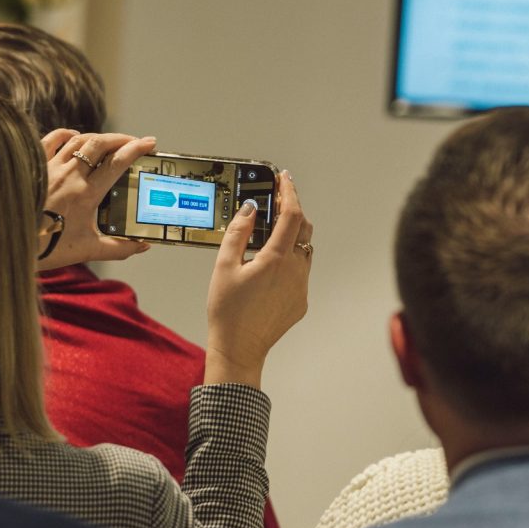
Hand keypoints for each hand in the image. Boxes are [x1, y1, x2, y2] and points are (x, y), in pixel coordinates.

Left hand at [37, 129, 156, 270]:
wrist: (10, 243)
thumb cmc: (48, 248)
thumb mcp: (89, 250)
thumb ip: (120, 248)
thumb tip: (142, 246)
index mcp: (86, 193)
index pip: (117, 162)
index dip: (136, 149)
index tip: (149, 143)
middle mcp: (70, 175)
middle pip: (100, 144)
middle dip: (121, 138)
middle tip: (134, 140)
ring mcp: (51, 168)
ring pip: (79, 140)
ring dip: (98, 137)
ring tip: (110, 141)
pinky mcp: (35, 167)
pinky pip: (51, 140)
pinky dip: (66, 135)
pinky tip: (75, 136)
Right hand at [205, 171, 312, 387]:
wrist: (239, 348)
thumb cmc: (227, 311)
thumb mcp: (224, 266)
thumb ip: (238, 232)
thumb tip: (249, 209)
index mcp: (276, 259)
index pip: (292, 215)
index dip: (290, 192)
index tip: (284, 179)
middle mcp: (295, 270)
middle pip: (303, 229)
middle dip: (292, 211)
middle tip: (276, 202)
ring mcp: (301, 286)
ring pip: (304, 250)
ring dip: (292, 236)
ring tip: (270, 234)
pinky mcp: (301, 300)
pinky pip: (301, 271)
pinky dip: (290, 259)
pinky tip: (269, 266)